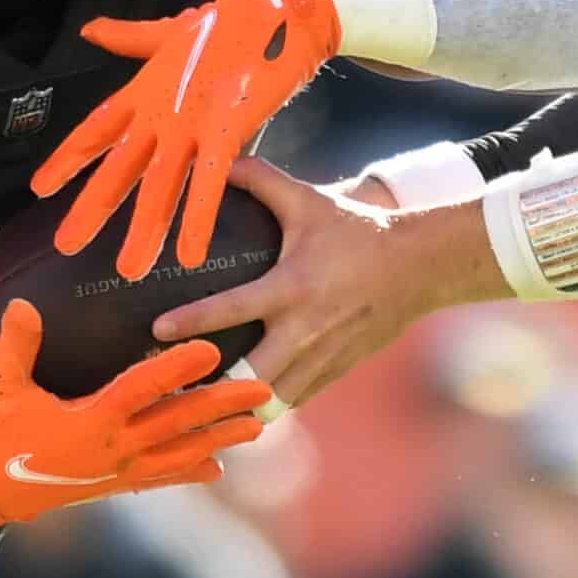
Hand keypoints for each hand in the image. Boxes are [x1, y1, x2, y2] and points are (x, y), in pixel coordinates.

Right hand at [0, 301, 269, 537]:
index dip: (178, 367)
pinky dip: (187, 472)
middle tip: (264, 389)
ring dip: (219, 439)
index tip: (212, 348)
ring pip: (178, 454)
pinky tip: (215, 469)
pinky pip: (157, 479)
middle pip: (178, 423)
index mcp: (87, 422)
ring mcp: (110, 472)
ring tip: (259, 428)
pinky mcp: (104, 485)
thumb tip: (24, 304)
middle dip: (223, 406)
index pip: (143, 389)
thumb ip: (16, 343)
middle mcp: (109, 450)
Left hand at [31, 0, 341, 278]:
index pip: (96, 129)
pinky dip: (200, 219)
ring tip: (131, 270)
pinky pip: (210, 183)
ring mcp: (192, 122)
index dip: (68, 159)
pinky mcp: (228, 130)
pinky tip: (192, 255)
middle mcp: (161, 111)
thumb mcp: (173, 32)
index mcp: (146, 88)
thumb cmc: (231, 19)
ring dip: (146, 229)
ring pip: (161, 185)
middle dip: (94, 206)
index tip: (40, 188)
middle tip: (66, 245)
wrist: (280, 4)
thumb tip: (92, 30)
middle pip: (120, 166)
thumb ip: (132, 38)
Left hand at [147, 158, 508, 409]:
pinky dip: (268, 407)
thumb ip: (264, 181)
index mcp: (293, 287)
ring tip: (198, 417)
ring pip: (275, 400)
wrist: (420, 266)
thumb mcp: (310, 201)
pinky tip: (241, 412)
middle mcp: (306, 329)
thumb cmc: (358, 231)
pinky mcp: (338, 370)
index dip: (192, 321)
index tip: (157, 329)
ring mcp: (324, 355)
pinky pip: (297, 399)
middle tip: (173, 395)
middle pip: (253, 376)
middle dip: (215, 391)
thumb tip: (222, 160)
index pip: (232, 309)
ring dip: (238, 408)